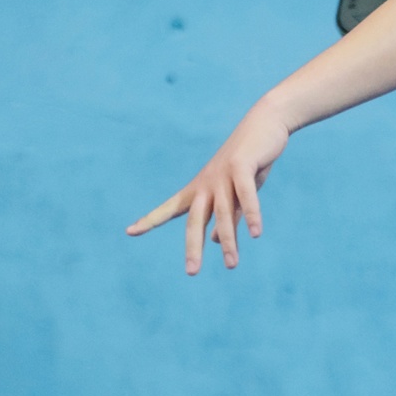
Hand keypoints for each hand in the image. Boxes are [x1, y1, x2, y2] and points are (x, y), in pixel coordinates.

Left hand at [127, 100, 289, 273]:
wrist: (265, 123)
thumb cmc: (250, 161)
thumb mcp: (235, 194)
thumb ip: (226, 218)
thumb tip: (215, 241)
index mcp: (200, 189)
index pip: (170, 208)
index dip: (150, 220)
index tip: (129, 232)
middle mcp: (206, 183)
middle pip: (193, 219)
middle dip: (192, 247)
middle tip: (191, 272)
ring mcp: (223, 175)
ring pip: (223, 213)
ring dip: (230, 241)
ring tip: (232, 265)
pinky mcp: (242, 166)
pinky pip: (246, 196)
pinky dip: (252, 214)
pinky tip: (256, 234)